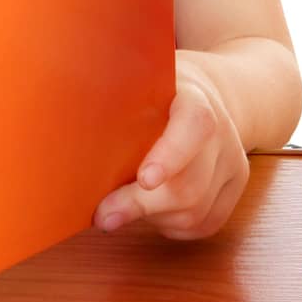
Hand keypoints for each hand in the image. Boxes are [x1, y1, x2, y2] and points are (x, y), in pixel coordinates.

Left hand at [93, 54, 250, 239]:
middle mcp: (223, 133)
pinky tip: (152, 213)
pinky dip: (171, 225)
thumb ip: (119, 92)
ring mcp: (233, 164)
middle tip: (103, 215)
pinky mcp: (234, 190)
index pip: (194, 125)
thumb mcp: (146, 76)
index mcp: (197, 98)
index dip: (170, 155)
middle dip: (142, 206)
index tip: (143, 180)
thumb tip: (66, 110)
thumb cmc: (165, 88)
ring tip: (121, 208)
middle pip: (190, 184)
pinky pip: (203, 224)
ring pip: (196, 212)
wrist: (220, 93)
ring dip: (153, 218)